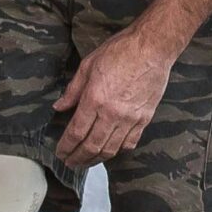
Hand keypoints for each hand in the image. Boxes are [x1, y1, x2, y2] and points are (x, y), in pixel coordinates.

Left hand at [53, 29, 176, 169]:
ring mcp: (130, 118)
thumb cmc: (120, 51)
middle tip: (70, 163)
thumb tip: (59, 107)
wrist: (151, 48)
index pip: (76, 132)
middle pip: (92, 146)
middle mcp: (112, 113)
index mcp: (95, 99)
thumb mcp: (88, 65)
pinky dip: (118, 151)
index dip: (66, 146)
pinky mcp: (144, 118)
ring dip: (96, 159)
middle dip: (78, 158)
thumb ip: (73, 90)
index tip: (60, 152)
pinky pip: (130, 143)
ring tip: (86, 162)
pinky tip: (110, 151)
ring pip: (110, 149)